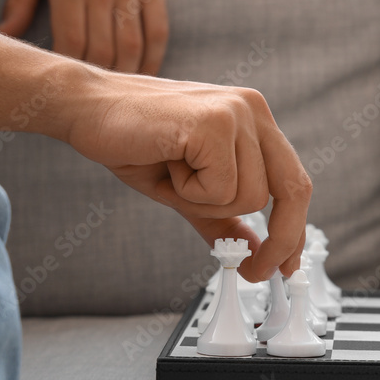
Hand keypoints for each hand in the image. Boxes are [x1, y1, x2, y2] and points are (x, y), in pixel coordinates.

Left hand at [0, 0, 168, 74]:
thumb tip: (3, 35)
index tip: (67, 83)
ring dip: (126, 74)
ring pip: (132, 45)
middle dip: (99, 79)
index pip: (72, 41)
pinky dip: (154, 57)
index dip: (70, 69)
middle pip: (103, 49)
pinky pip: (158, 29)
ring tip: (118, 90)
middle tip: (93, 94)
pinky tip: (147, 73)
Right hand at [62, 70, 311, 281]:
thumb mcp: (188, 191)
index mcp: (255, 120)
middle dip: (279, 239)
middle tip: (253, 271)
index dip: (294, 229)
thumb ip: (224, 218)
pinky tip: (168, 164)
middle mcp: (254, 110)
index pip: (295, 180)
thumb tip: (255, 252)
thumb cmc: (134, 143)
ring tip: (175, 174)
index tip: (285, 266)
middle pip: (293, 189)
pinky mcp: (215, 122)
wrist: (85, 108)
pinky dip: (189, 193)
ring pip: (250, 197)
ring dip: (206, 204)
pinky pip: (220, 189)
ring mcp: (237, 113)